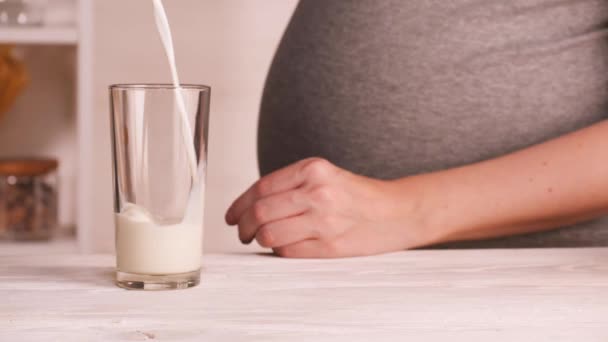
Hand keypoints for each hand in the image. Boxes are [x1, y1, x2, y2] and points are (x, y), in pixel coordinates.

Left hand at [225, 158, 427, 257]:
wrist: (397, 212)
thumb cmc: (358, 195)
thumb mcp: (325, 176)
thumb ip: (291, 186)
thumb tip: (249, 207)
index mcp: (313, 169)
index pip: (261, 188)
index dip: (238, 205)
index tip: (230, 215)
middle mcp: (317, 193)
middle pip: (260, 213)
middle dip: (242, 225)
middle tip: (240, 231)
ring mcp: (324, 221)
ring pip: (269, 235)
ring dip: (258, 239)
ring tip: (260, 239)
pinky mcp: (330, 246)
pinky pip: (288, 252)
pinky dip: (278, 250)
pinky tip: (284, 246)